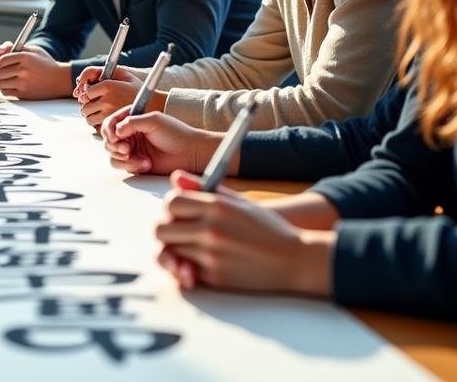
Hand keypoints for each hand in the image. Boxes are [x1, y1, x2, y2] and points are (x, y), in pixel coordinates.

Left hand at [0, 45, 72, 99]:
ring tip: (6, 77)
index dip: (0, 61)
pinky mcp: (24, 94)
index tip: (4, 63)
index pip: (1, 59)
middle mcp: (24, 70)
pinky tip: (10, 84)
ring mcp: (24, 83)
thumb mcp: (31, 51)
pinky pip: (5, 91)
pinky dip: (3, 88)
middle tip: (2, 71)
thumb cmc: (44, 63)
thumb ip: (8, 49)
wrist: (61, 80)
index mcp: (25, 56)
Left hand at [74, 66, 152, 126]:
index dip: (88, 92)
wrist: (155, 104)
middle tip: (97, 103)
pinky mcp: (114, 126)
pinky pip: (96, 127)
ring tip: (102, 112)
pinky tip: (107, 119)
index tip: (93, 93)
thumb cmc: (137, 88)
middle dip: (88, 105)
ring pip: (88, 118)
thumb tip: (80, 80)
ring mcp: (110, 114)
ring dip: (92, 115)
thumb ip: (98, 71)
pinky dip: (99, 125)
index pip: (86, 91)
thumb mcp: (121, 73)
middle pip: (84, 106)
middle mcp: (107, 100)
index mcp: (108, 86)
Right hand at [101, 110, 222, 175]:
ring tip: (136, 157)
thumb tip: (116, 130)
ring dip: (122, 157)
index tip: (116, 135)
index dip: (109, 128)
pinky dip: (131, 165)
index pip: (111, 122)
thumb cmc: (176, 134)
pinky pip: (122, 166)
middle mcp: (130, 134)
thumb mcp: (153, 120)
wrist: (190, 154)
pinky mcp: (135, 163)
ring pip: (112, 154)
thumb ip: (132, 121)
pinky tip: (145, 164)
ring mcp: (132, 149)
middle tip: (126, 148)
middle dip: (114, 145)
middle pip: (107, 139)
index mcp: (133, 120)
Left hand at [155, 170, 333, 295]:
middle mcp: (211, 230)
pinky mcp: (215, 277)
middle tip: (180, 232)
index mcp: (217, 206)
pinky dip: (185, 268)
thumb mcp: (238, 202)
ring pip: (169, 252)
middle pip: (161, 229)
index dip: (171, 208)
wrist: (295, 259)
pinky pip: (184, 272)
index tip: (180, 212)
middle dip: (167, 230)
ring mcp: (212, 255)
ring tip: (189, 248)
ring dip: (175, 250)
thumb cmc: (267, 229)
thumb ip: (204, 189)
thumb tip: (176, 178)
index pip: (171, 203)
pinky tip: (195, 263)